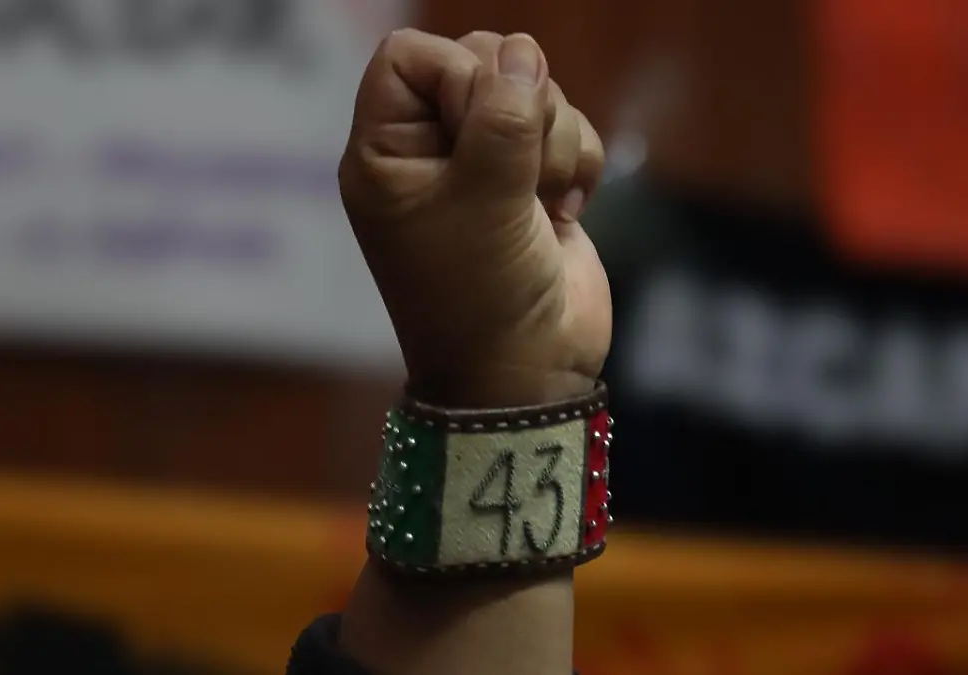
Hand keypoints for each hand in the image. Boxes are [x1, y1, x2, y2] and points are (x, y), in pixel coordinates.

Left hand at [340, 30, 610, 406]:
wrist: (530, 375)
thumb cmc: (483, 296)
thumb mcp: (482, 200)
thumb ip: (502, 116)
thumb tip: (524, 54)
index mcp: (388, 153)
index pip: (410, 55)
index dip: (457, 73)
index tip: (480, 126)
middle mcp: (432, 152)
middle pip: (480, 61)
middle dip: (518, 105)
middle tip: (517, 168)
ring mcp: (486, 167)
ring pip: (534, 93)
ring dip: (554, 143)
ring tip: (542, 204)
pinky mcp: (537, 184)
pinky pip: (570, 130)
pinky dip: (578, 165)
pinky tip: (563, 215)